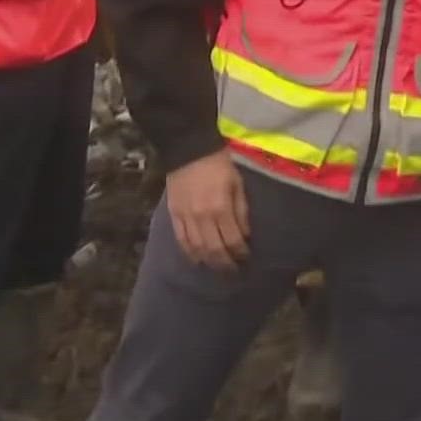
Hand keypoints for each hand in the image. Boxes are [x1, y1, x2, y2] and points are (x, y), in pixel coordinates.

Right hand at [165, 149, 251, 271]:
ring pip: (197, 249)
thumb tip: (245, 234)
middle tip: (234, 271)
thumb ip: (241, 210)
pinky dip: (190, 253)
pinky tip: (197, 260)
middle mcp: (202, 217)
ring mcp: (185, 218)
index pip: (233, 240)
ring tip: (218, 268)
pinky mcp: (174, 215)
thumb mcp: (237, 183)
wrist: (188, 149)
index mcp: (220, 208)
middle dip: (226, 263)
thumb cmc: (219, 164)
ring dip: (209, 262)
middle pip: (214, 250)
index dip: (241, 252)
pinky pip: (181, 240)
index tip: (247, 257)